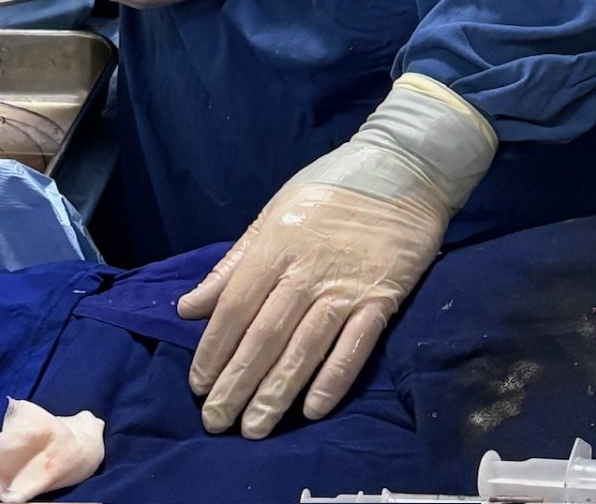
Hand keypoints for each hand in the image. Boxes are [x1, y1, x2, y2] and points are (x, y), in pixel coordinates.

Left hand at [180, 75, 495, 438]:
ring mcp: (346, 285)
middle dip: (236, 384)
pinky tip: (312, 410)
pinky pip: (354, 346)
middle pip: (265, 336)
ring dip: (276, 393)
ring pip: (304, 348)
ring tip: (254, 429)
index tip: (198, 385)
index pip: (235, 307)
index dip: (213, 350)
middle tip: (216, 423)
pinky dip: (333, 379)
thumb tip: (189, 307)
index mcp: (276, 243)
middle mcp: (307, 269)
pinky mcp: (382, 297)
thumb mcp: (276, 210)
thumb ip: (234, 262)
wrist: (406, 168)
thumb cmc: (334, 186)